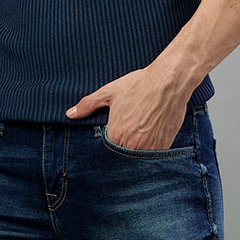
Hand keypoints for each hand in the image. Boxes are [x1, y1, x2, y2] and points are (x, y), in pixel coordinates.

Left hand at [66, 66, 187, 150]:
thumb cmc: (139, 85)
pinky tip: (152, 133)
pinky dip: (152, 148)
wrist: (169, 82)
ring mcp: (150, 148)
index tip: (116, 134)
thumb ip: (88, 105)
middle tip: (130, 131)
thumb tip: (70, 114)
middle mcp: (132, 145)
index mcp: (116, 135)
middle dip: (124, 147)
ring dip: (138, 150)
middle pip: (123, 155)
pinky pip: (155, 155)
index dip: (110, 142)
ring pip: (139, 157)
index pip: (107, 149)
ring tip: (142, 132)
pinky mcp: (165, 146)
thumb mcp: (110, 92)